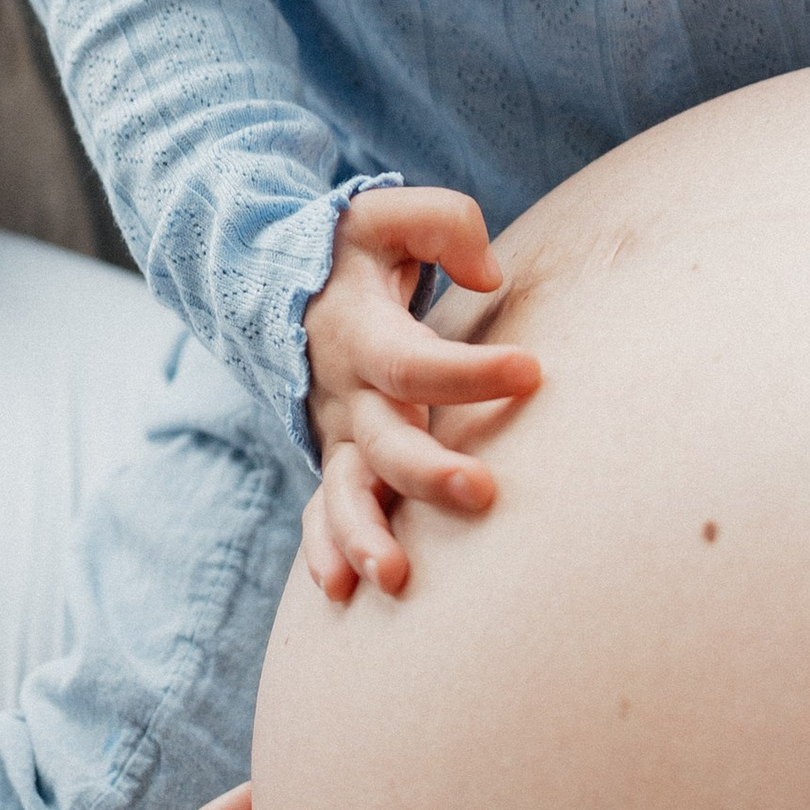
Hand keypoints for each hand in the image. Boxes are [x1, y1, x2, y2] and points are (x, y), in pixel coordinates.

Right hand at [303, 185, 540, 599]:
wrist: (277, 281)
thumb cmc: (356, 249)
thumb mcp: (390, 215)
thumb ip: (444, 226)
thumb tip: (491, 276)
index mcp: (360, 332)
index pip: (414, 361)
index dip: (470, 371)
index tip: (532, 370)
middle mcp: (345, 390)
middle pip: (384, 443)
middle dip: (430, 473)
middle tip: (487, 493)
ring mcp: (337, 432)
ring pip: (345, 492)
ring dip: (366, 535)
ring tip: (398, 577)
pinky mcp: (339, 457)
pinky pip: (322, 510)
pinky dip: (326, 550)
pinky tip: (343, 593)